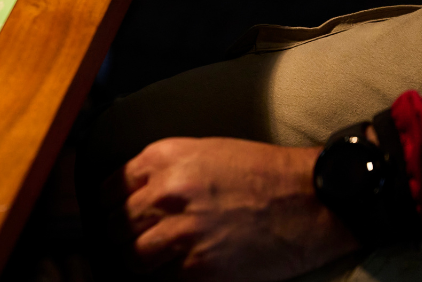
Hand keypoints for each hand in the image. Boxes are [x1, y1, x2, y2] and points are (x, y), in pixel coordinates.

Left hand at [101, 138, 359, 280]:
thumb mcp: (204, 152)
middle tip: (132, 242)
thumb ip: (163, 170)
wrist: (312, 199)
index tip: (113, 216)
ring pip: (132, 258)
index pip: (108, 188)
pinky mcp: (202, 268)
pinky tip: (180, 270)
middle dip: (120, 236)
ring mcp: (184, 233)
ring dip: (139, 261)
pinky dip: (167, 278)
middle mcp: (168, 193)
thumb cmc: (262, 173)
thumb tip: (133, 194)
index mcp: (165, 158)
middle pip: (115, 225)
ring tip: (151, 261)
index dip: (108, 206)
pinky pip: (163, 280)